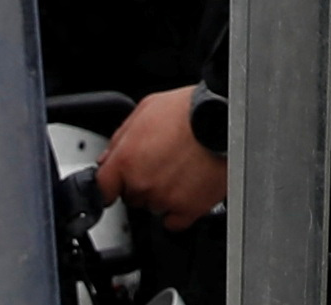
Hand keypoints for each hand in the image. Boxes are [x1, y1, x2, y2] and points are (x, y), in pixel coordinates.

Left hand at [98, 82, 225, 228]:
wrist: (227, 118)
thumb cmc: (190, 109)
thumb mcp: (146, 109)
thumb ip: (120, 138)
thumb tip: (107, 158)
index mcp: (127, 160)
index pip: (103, 189)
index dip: (111, 184)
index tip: (117, 184)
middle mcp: (142, 183)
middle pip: (131, 197)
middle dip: (143, 182)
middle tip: (163, 162)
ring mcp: (164, 199)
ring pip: (154, 207)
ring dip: (163, 194)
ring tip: (182, 169)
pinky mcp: (188, 210)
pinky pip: (174, 222)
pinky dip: (179, 210)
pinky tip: (188, 189)